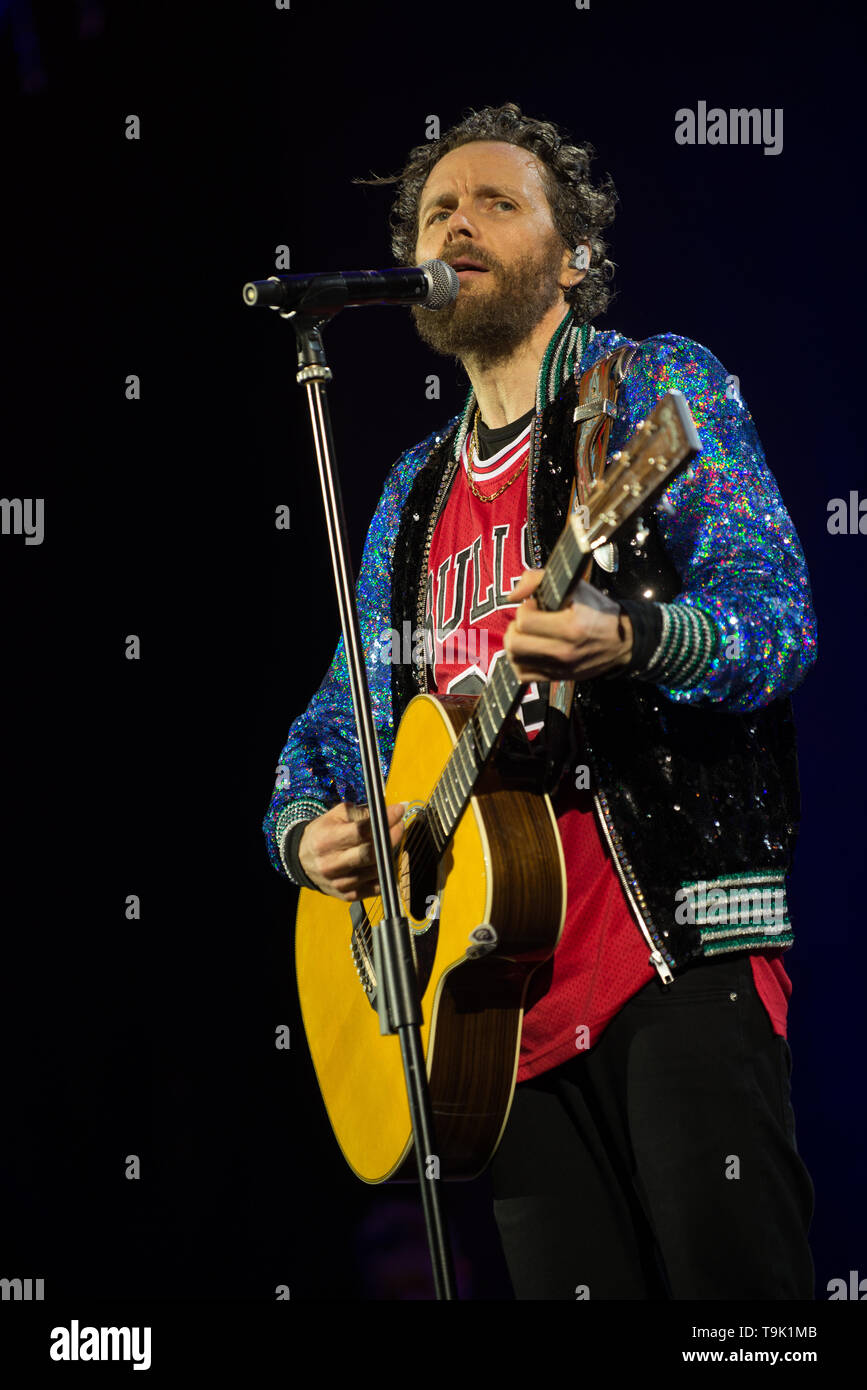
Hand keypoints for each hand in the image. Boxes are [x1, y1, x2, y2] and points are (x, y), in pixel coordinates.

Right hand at [298, 800, 405, 900]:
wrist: (302, 860)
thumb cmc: (323, 833)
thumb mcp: (336, 815)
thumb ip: (362, 812)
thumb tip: (390, 812)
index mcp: (326, 841)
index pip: (361, 831)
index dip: (384, 821)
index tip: (398, 811)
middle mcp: (332, 864)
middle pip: (371, 854)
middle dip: (391, 837)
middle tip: (399, 826)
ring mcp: (340, 883)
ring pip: (377, 870)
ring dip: (389, 854)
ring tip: (388, 842)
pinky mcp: (348, 895)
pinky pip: (376, 887)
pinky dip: (384, 873)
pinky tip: (383, 861)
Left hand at [503, 570, 632, 683]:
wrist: (622, 642)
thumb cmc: (599, 612)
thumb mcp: (577, 587)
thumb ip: (540, 579)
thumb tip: (514, 595)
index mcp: (571, 627)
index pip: (525, 621)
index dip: (524, 609)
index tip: (535, 605)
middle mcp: (564, 651)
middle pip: (515, 644)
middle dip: (515, 627)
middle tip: (527, 621)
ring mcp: (559, 668)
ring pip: (515, 660)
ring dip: (515, 644)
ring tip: (527, 634)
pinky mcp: (557, 678)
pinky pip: (523, 675)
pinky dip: (520, 661)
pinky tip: (529, 650)